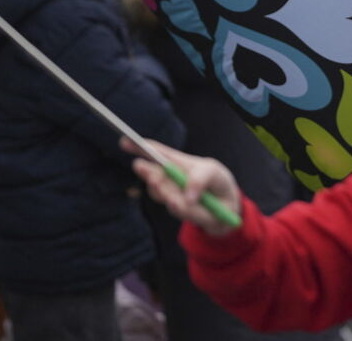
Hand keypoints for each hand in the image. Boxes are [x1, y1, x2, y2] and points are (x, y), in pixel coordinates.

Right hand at [126, 138, 241, 237]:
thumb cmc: (217, 181)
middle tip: (153, 176)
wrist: (227, 206)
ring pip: (161, 194)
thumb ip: (200, 179)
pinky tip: (184, 205)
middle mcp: (170, 178)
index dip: (140, 147)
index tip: (124, 141)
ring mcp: (171, 194)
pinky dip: (181, 206)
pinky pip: (175, 208)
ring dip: (168, 194)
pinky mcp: (178, 210)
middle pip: (152, 174)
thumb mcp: (214, 172)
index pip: (157, 153)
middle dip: (149, 175)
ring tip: (176, 197)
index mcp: (177, 162)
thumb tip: (186, 197)